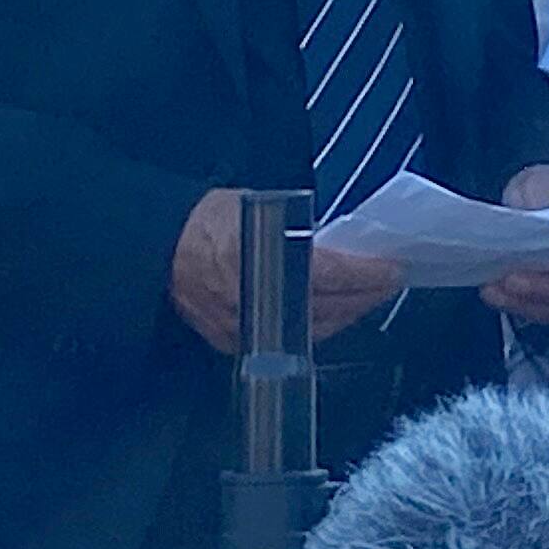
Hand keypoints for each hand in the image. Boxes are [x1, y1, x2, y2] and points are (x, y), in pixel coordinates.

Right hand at [168, 187, 407, 354]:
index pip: (329, 273)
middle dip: (365, 297)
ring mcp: (241, 327)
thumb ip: (297, 228)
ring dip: (345, 314)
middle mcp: (251, 299)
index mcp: (257, 258)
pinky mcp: (232, 342)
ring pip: (311, 330)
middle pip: (327, 308)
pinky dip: (314, 326)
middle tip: (388, 282)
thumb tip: (340, 243)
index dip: (366, 274)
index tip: (393, 269)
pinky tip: (332, 313)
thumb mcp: (258, 206)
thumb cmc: (207, 220)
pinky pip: (287, 340)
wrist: (154, 248)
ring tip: (367, 297)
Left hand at [480, 162, 548, 326]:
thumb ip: (546, 194)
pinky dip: (519, 306)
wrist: (528, 211)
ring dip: (532, 299)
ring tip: (499, 283)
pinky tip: (492, 291)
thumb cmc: (543, 192)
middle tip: (513, 275)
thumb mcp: (540, 181)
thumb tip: (543, 214)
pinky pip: (547, 315)